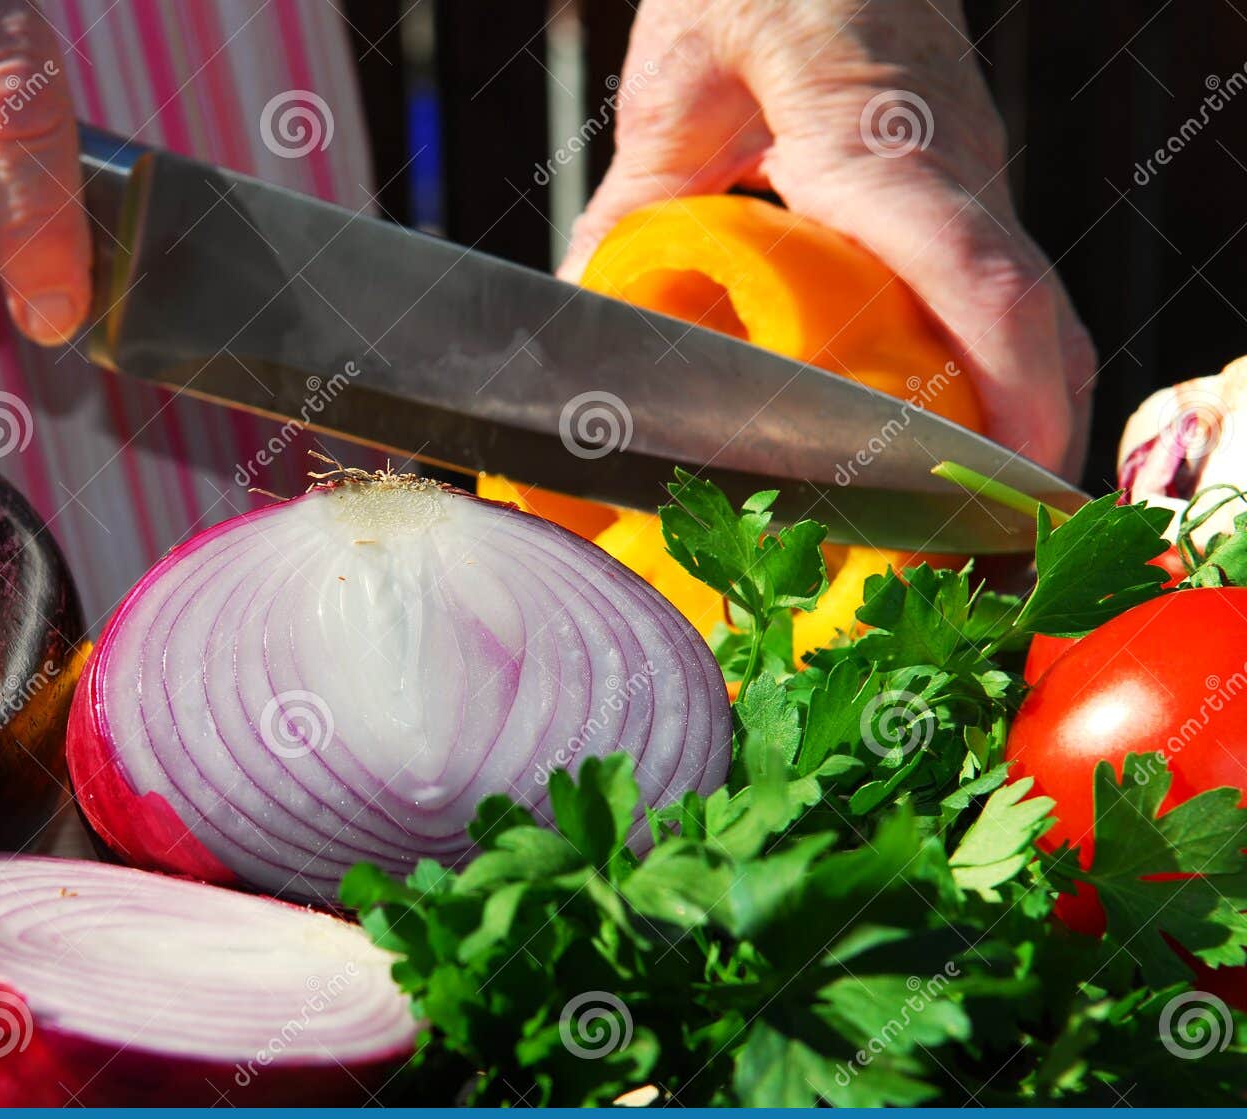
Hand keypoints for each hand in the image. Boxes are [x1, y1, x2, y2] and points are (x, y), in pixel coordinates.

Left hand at [561, 0, 1094, 473]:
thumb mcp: (681, 85)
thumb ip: (639, 196)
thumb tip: (583, 305)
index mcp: (883, 150)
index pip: (977, 278)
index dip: (1008, 385)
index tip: (1010, 476)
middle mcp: (951, 175)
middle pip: (1032, 321)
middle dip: (1028, 436)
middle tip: (990, 536)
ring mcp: (967, 183)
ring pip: (1028, 311)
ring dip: (1018, 411)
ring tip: (973, 508)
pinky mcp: (955, 192)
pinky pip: (995, 289)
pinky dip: (992, 367)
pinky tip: (941, 424)